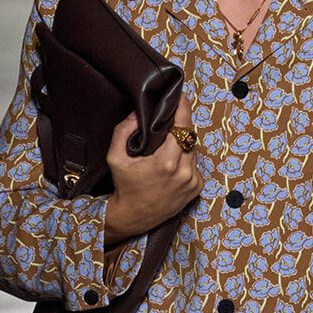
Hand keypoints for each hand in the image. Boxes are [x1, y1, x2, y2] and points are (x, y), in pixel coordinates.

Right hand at [103, 92, 198, 247]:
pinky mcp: (196, 189)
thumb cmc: (124, 187)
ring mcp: (193, 182)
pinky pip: (195, 165)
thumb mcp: (115, 157)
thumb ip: (123, 131)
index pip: (182, 127)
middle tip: (170, 117)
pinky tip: (172, 162)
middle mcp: (184, 173)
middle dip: (180, 126)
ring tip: (168, 143)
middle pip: (189, 137)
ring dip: (183, 143)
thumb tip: (137, 112)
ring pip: (193, 150)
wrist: (133, 217)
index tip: (181, 95)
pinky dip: (186, 159)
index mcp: (167, 163)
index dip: (183, 108)